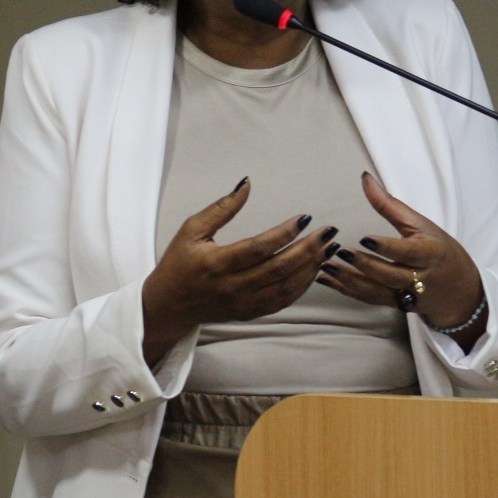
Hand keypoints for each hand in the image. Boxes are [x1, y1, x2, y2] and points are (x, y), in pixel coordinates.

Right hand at [141, 179, 332, 364]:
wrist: (169, 305)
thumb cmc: (179, 263)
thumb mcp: (192, 229)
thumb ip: (221, 208)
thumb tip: (246, 184)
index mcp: (216, 263)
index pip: (258, 248)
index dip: (284, 233)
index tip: (305, 218)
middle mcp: (232, 286)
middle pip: (278, 269)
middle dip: (308, 249)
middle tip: (328, 233)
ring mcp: (242, 303)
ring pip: (285, 288)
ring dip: (310, 268)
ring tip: (327, 248)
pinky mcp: (249, 313)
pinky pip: (282, 302)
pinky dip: (301, 286)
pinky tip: (313, 269)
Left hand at [316, 173, 486, 347]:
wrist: (459, 290)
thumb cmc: (439, 250)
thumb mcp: (421, 225)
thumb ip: (390, 205)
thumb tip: (364, 178)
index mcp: (429, 254)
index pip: (407, 252)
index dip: (386, 247)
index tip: (365, 239)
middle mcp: (419, 278)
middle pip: (389, 275)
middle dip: (364, 266)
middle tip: (339, 253)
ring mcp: (407, 295)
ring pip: (376, 292)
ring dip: (349, 281)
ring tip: (325, 268)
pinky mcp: (395, 304)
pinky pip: (369, 299)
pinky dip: (346, 290)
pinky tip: (326, 280)